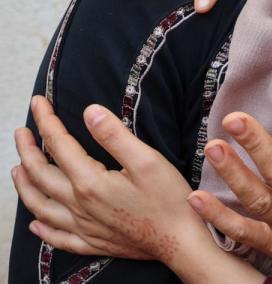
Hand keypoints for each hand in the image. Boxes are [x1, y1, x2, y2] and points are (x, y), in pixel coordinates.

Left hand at [13, 96, 262, 282]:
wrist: (179, 241)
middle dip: (27, 150)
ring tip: (17, 169)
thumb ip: (115, 136)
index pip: (59, 145)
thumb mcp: (147, 161)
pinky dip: (42, 229)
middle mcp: (78, 205)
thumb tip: (89, 111)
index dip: (46, 121)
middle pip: (41, 175)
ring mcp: (83, 227)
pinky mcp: (92, 242)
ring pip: (41, 205)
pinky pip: (57, 238)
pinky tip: (35, 223)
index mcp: (89, 182)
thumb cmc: (168, 200)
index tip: (38, 103)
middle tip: (21, 132)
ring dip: (24, 185)